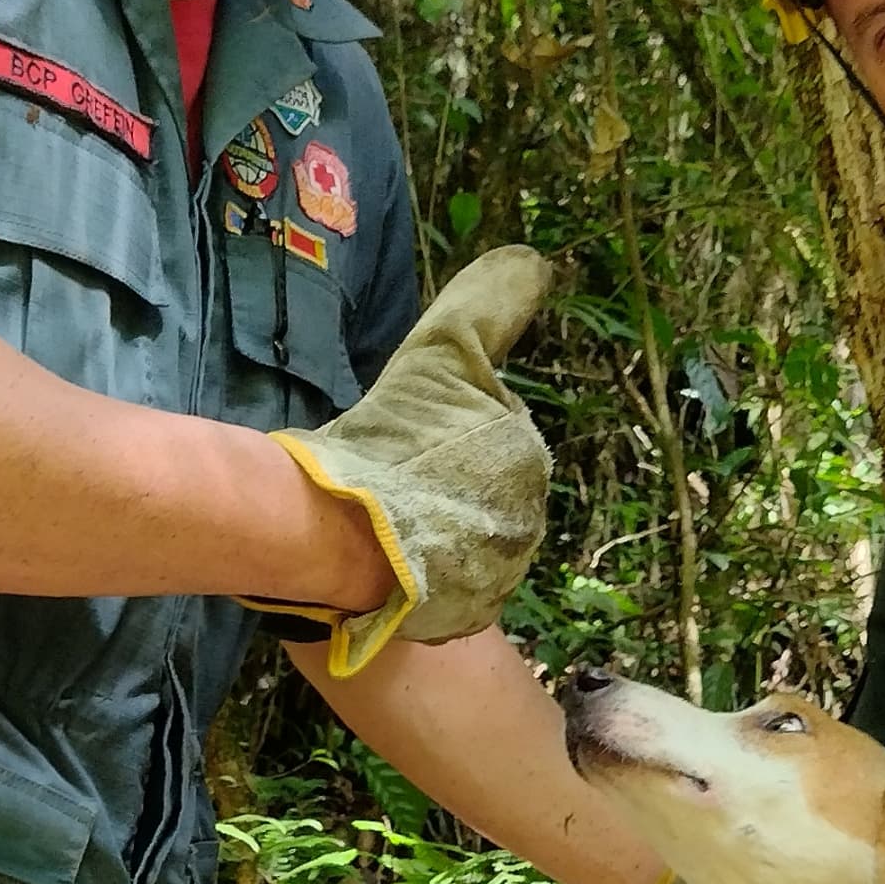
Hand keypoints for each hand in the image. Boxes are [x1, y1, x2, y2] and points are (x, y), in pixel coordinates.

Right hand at [272, 245, 554, 676]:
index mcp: (526, 463)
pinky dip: (417, 575)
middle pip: (479, 493)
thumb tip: (538, 261)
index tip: (409, 437)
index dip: (444, 433)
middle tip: (390, 478)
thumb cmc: (392, 444)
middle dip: (441, 485)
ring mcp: (493, 581)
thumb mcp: (441, 356)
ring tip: (382, 519)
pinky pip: (443, 589)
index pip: (492, 438)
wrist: (346, 538)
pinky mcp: (457, 622)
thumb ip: (489, 307)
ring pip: (461, 541)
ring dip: (430, 530)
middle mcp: (524, 528)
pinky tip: (385, 560)